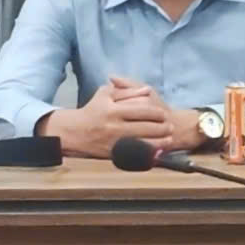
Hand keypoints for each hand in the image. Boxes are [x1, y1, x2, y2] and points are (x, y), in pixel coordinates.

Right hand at [45, 79, 175, 157]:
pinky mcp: (113, 153)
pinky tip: (157, 152)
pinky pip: (134, 154)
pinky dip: (147, 153)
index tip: (164, 113)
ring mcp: (114, 141)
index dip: (156, 112)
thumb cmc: (92, 110)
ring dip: (159, 142)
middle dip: (161, 128)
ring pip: (142, 142)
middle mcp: (115, 126)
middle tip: (171, 127)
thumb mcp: (105, 94)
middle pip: (145, 127)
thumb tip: (146, 89)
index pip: (141, 110)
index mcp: (113, 110)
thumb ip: (126, 90)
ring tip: (169, 139)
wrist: (74, 132)